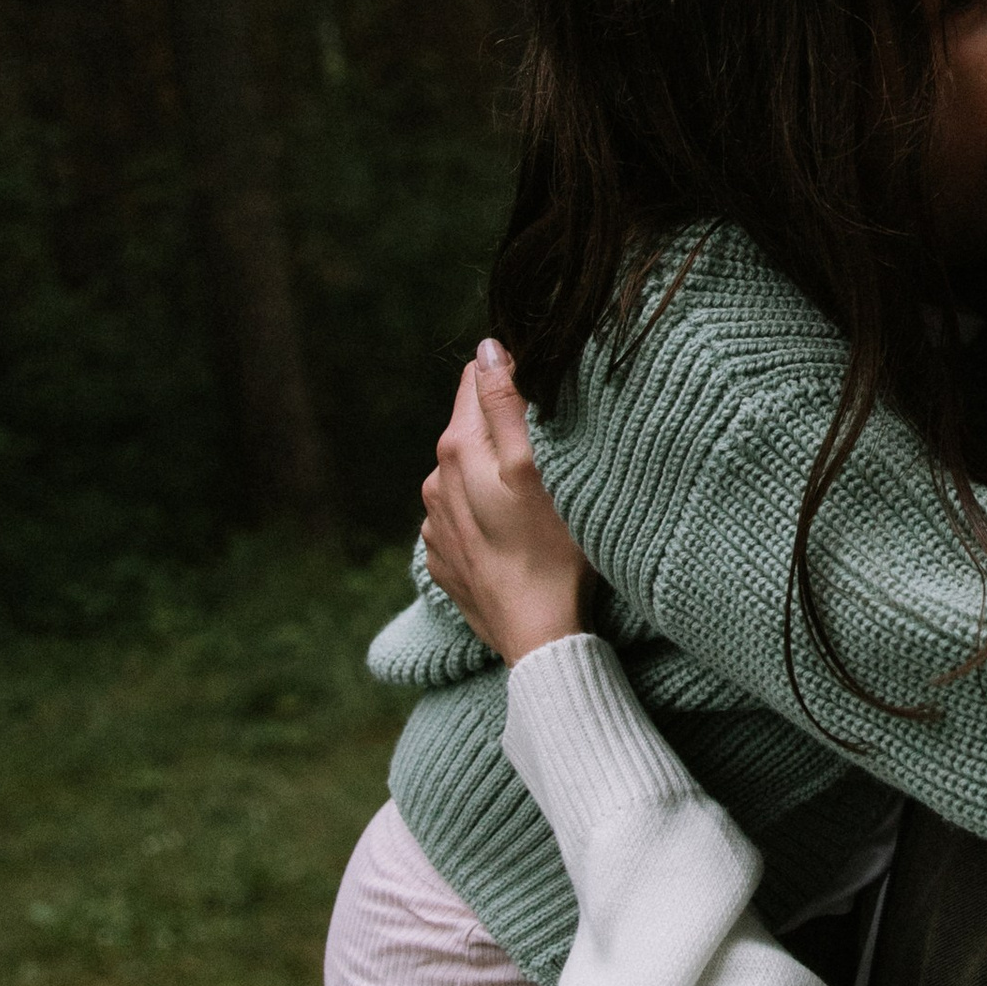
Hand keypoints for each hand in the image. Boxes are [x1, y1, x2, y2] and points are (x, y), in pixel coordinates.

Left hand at [422, 343, 588, 664]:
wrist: (538, 638)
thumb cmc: (551, 552)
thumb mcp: (536, 468)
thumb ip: (507, 403)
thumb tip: (488, 347)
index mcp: (457, 450)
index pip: (477, 378)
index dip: (513, 376)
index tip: (546, 399)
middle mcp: (435, 481)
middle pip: (473, 426)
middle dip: (506, 428)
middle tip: (551, 455)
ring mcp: (436, 523)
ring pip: (470, 472)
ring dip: (497, 472)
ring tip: (538, 499)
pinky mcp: (445, 556)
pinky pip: (466, 514)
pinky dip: (489, 512)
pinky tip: (518, 534)